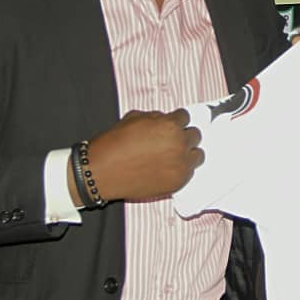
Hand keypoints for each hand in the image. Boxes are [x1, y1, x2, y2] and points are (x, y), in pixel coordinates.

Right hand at [79, 109, 202, 202]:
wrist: (102, 171)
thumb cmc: (115, 144)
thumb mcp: (134, 118)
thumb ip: (156, 117)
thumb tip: (166, 119)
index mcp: (169, 125)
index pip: (186, 117)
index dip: (176, 121)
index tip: (172, 126)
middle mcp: (179, 144)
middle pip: (195, 135)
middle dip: (184, 136)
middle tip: (171, 141)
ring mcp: (180, 165)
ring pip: (197, 155)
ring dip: (188, 153)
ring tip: (172, 156)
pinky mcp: (178, 182)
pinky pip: (190, 172)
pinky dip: (181, 169)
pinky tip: (167, 168)